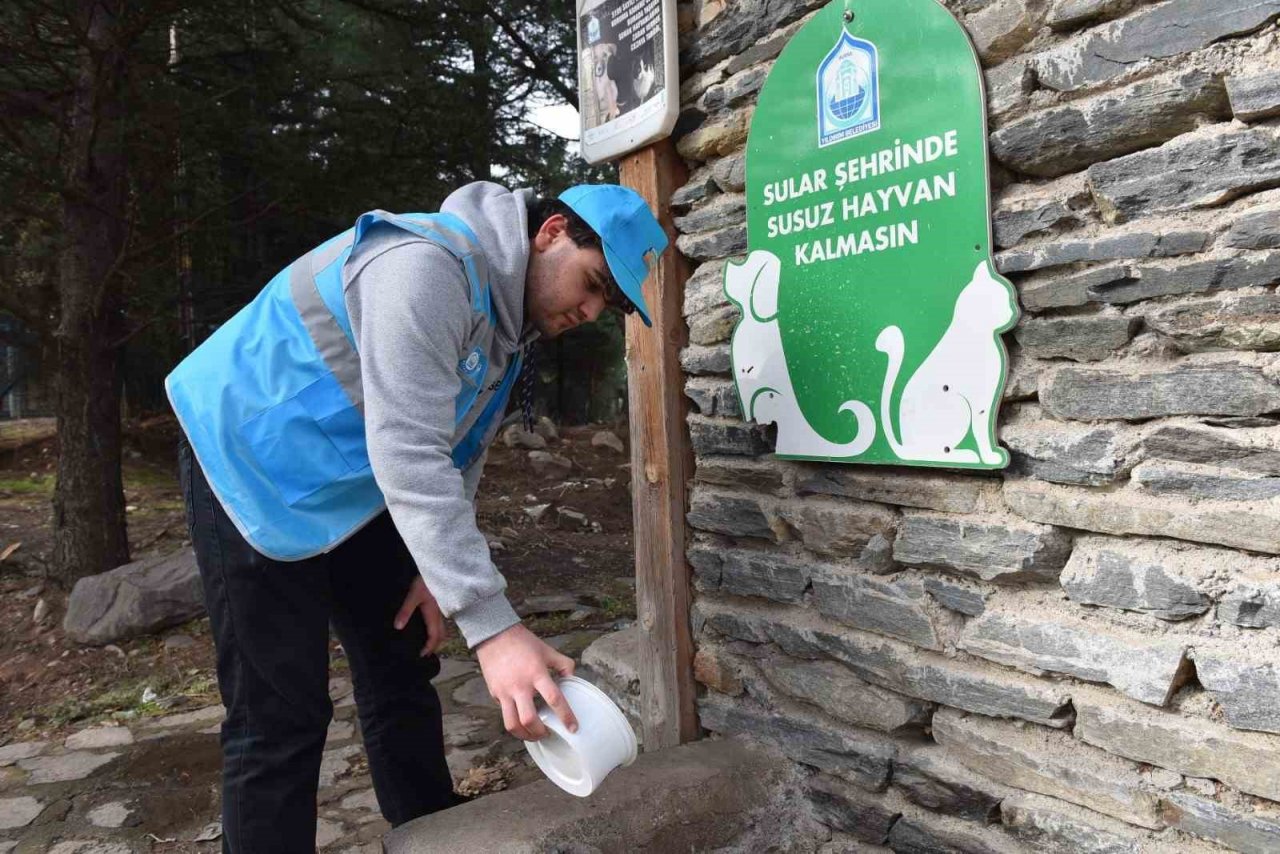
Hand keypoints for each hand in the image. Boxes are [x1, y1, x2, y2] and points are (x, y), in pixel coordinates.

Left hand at [394, 576, 446, 656]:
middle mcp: (439, 614)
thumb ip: (405, 611)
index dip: (429, 647)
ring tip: (427, 641)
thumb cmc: (424, 581)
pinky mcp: (439, 604)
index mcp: (433, 615)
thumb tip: (398, 627)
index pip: (434, 636)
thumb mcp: (413, 596)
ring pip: (442, 627)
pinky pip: (439, 620)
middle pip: (441, 634)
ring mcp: (440, 609)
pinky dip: (435, 628)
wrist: (437, 568)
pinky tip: (428, 625)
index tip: (421, 655)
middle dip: (434, 645)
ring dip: (436, 637)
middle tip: (425, 652)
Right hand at [474, 623, 577, 741]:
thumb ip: (563, 664)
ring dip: (524, 735)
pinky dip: (513, 720)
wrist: (495, 635)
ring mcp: (505, 691)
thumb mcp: (547, 650)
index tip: (573, 728)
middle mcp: (520, 686)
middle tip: (548, 733)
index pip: (554, 699)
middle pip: (530, 719)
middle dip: (540, 732)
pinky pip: (504, 713)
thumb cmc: (523, 642)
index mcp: (537, 673)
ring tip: (533, 735)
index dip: (566, 716)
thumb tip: (572, 676)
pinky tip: (521, 719)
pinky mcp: (495, 694)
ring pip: (512, 724)